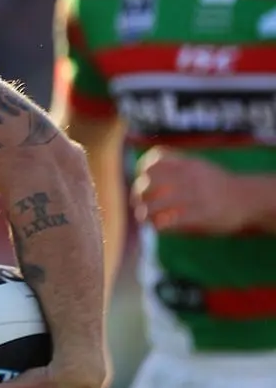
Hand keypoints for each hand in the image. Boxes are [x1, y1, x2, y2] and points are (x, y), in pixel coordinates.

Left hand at [131, 148, 248, 233]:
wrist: (248, 200)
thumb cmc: (217, 185)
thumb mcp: (198, 167)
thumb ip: (174, 167)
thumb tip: (143, 176)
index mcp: (187, 163)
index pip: (154, 159)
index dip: (142, 169)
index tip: (142, 179)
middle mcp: (189, 177)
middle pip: (148, 183)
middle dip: (139, 194)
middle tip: (139, 203)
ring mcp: (195, 196)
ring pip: (155, 205)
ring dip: (145, 213)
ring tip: (144, 218)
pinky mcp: (200, 216)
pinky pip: (169, 222)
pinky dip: (159, 226)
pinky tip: (158, 227)